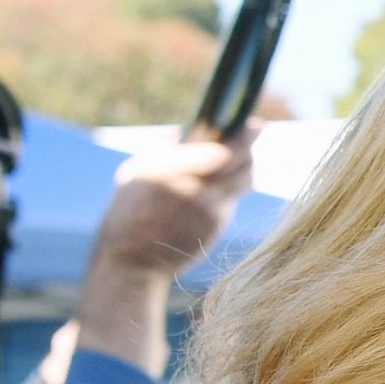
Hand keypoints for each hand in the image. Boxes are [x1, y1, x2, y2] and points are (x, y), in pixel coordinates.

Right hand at [72, 128, 257, 376]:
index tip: (254, 124)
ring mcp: (207, 207)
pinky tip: (217, 188)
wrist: (131, 259)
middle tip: (254, 132)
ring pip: (244, 179)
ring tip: (239, 160)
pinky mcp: (215, 224)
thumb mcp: (137, 173)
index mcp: (169, 166)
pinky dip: (229, 191)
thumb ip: (167, 152)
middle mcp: (192, 186)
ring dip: (246, 168)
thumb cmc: (130, 211)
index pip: (221, 148)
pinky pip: (232, 199)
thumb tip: (194, 131)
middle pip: (241, 161)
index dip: (243, 135)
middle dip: (250, 147)